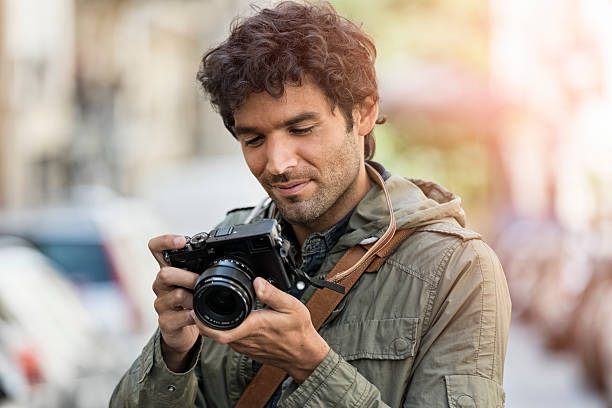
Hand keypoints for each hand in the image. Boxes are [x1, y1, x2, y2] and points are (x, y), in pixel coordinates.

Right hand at [149, 234, 199, 371]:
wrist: (182, 331)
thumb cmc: (189, 301)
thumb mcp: (193, 282)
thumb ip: (201, 269)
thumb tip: (223, 256)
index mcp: (168, 270)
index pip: (156, 249)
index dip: (165, 241)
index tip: (181, 241)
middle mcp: (161, 285)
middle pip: (165, 273)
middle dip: (186, 276)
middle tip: (199, 281)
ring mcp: (162, 304)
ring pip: (176, 295)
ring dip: (193, 297)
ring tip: (201, 301)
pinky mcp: (165, 322)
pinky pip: (180, 317)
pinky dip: (193, 316)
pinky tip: (198, 315)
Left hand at [192, 277, 329, 383]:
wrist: (303, 354)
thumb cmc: (298, 331)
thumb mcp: (291, 306)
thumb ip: (272, 293)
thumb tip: (257, 281)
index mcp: (253, 327)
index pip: (220, 331)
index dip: (203, 322)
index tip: (194, 309)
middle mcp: (246, 339)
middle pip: (214, 333)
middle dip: (202, 319)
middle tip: (196, 302)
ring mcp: (245, 346)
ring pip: (220, 336)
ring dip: (211, 324)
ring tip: (207, 306)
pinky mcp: (247, 349)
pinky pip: (229, 339)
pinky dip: (222, 328)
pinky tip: (225, 317)